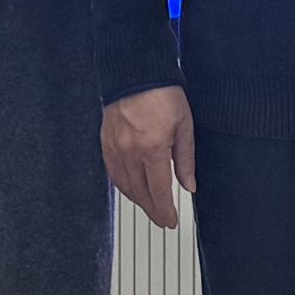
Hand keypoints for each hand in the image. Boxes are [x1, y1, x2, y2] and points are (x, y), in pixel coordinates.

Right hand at [103, 87, 195, 230]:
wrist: (136, 73)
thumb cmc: (162, 94)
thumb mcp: (184, 126)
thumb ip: (185, 159)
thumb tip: (189, 185)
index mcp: (152, 148)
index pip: (158, 191)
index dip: (165, 210)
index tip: (171, 221)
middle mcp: (130, 151)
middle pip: (140, 193)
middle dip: (152, 211)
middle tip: (162, 221)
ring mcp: (115, 148)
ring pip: (124, 186)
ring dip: (138, 201)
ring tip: (150, 208)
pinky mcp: (106, 143)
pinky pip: (113, 174)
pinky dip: (123, 186)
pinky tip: (132, 190)